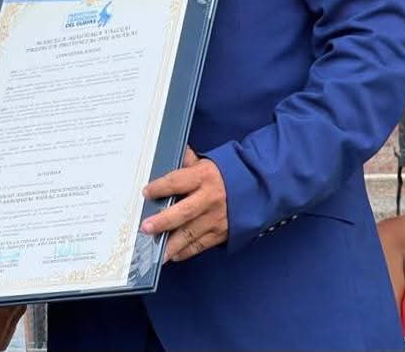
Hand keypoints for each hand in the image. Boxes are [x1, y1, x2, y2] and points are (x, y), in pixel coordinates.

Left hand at [140, 147, 228, 261]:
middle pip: (183, 212)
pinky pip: (201, 245)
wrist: (259, 188)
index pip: (177, 182)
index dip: (160, 188)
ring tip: (156, 252)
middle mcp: (209, 199)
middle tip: (145, 227)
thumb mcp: (208, 162)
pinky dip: (186, 252)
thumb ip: (188, 161)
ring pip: (190, 233)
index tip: (146, 193)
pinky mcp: (222, 233)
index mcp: (204, 176)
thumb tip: (171, 151)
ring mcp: (216, 218)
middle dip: (163, 221)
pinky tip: (173, 255)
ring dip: (171, 244)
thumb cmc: (227, 174)